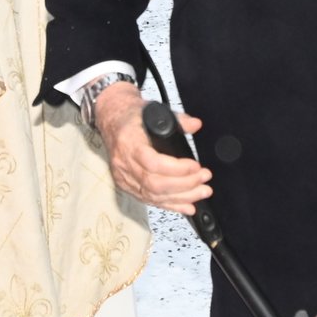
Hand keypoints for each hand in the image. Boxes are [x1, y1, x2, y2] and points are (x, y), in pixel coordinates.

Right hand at [94, 82, 212, 215]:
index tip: (196, 166)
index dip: (176, 169)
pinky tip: (187, 206)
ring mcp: (124, 178)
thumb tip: (196, 125)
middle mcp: (124, 164)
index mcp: (129, 142)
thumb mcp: (155, 110)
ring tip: (202, 192)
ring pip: (153, 196)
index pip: (152, 163)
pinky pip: (149, 200)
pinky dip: (170, 205)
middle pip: (154, 184)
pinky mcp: (127, 186)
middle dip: (184, 185)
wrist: (112, 120)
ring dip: (181, 197)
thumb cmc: (133, 116)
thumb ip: (178, 119)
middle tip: (204, 180)